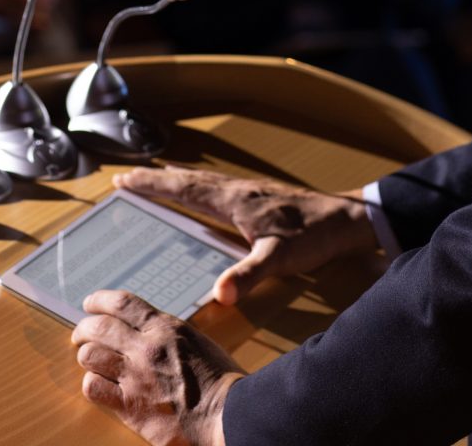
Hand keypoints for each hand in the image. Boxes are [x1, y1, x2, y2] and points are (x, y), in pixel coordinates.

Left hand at [73, 289, 241, 445]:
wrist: (230, 417)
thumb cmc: (223, 383)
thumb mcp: (197, 343)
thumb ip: (169, 336)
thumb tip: (149, 333)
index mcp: (166, 328)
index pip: (121, 303)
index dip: (99, 300)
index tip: (90, 303)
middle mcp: (146, 348)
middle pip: (97, 327)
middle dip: (84, 329)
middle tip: (81, 335)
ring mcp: (135, 377)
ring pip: (90, 355)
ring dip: (87, 356)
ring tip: (89, 360)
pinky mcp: (130, 407)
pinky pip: (93, 388)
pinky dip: (92, 384)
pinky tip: (99, 386)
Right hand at [116, 167, 375, 304]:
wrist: (349, 219)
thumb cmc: (314, 237)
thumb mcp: (279, 259)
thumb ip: (248, 275)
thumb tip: (218, 294)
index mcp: (233, 200)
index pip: (182, 189)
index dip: (152, 185)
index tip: (123, 180)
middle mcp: (236, 189)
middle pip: (186, 179)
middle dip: (153, 178)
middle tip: (124, 177)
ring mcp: (248, 190)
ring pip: (201, 180)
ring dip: (173, 179)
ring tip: (152, 177)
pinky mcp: (259, 196)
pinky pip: (215, 185)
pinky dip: (196, 184)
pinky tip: (200, 191)